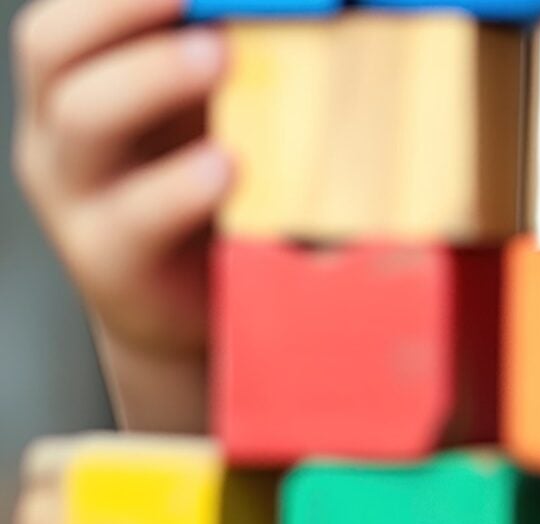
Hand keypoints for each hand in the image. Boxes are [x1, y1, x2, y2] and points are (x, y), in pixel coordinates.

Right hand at [11, 0, 229, 429]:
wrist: (192, 305)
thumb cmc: (213, 190)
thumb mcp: (218, 115)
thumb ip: (238, 58)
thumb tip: (313, 14)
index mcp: (86, 74)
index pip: (76, 10)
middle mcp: (63, 124)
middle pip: (52, 44)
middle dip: (123, 7)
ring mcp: (76, 192)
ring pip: (86, 117)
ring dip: (154, 77)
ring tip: (221, 56)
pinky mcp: (108, 259)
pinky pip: (133, 215)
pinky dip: (180, 187)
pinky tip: (228, 165)